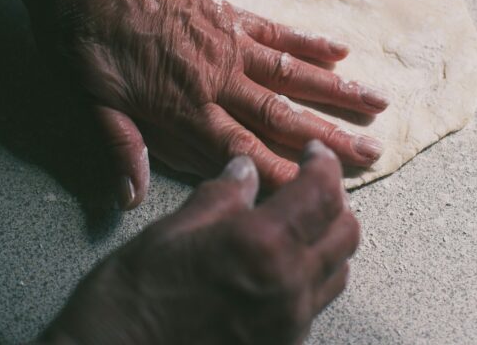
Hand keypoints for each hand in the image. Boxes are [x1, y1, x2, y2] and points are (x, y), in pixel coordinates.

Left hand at [0, 0, 388, 208]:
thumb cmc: (79, 30)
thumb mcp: (84, 95)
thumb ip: (117, 143)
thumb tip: (131, 196)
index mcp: (181, 106)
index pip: (242, 152)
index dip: (283, 175)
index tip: (321, 193)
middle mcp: (216, 79)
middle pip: (281, 116)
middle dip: (329, 139)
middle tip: (374, 152)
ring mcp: (227, 43)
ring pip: (292, 73)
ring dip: (336, 91)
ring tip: (378, 103)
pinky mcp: (227, 12)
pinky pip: (277, 30)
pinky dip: (310, 40)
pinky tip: (340, 50)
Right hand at [37, 141, 359, 344]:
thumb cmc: (131, 299)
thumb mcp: (172, 230)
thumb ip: (221, 196)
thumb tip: (245, 170)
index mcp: (262, 245)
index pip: (321, 193)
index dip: (325, 165)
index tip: (316, 153)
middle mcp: (288, 286)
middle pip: (346, 232)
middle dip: (334, 201)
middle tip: (308, 185)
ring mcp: (288, 323)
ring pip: (337, 270)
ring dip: (327, 239)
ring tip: (297, 223)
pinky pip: (315, 303)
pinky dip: (311, 275)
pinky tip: (278, 264)